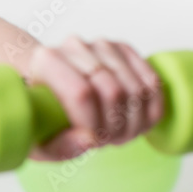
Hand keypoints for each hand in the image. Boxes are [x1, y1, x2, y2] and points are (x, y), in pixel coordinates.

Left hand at [26, 36, 163, 160]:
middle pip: (114, 91)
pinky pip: (153, 83)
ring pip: (137, 89)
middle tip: (105, 140)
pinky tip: (133, 121)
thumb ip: (59, 146)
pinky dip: (150, 111)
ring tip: (116, 133)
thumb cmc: (43, 115)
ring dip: (134, 123)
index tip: (92, 140)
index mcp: (45, 61)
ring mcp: (101, 45)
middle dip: (116, 127)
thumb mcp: (40, 141)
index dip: (95, 125)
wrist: (49, 87)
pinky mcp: (124, 49)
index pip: (82, 93)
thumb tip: (89, 139)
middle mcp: (73, 46)